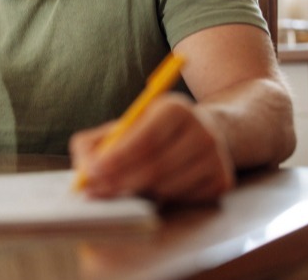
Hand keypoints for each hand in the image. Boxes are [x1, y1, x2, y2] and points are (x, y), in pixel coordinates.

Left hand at [69, 93, 234, 203]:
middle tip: (97, 192)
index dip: (118, 158)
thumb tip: (85, 171)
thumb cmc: (148, 133)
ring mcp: (216, 157)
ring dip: (140, 193)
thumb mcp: (121, 128)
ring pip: (168, 187)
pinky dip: (162, 199)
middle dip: (121, 182)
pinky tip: (155, 189)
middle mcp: (202, 130)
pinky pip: (183, 199)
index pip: (146, 138)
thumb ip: (93, 144)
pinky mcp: (222, 180)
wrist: (196, 135)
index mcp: (174, 108)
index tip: (93, 173)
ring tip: (126, 186)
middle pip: (157, 167)